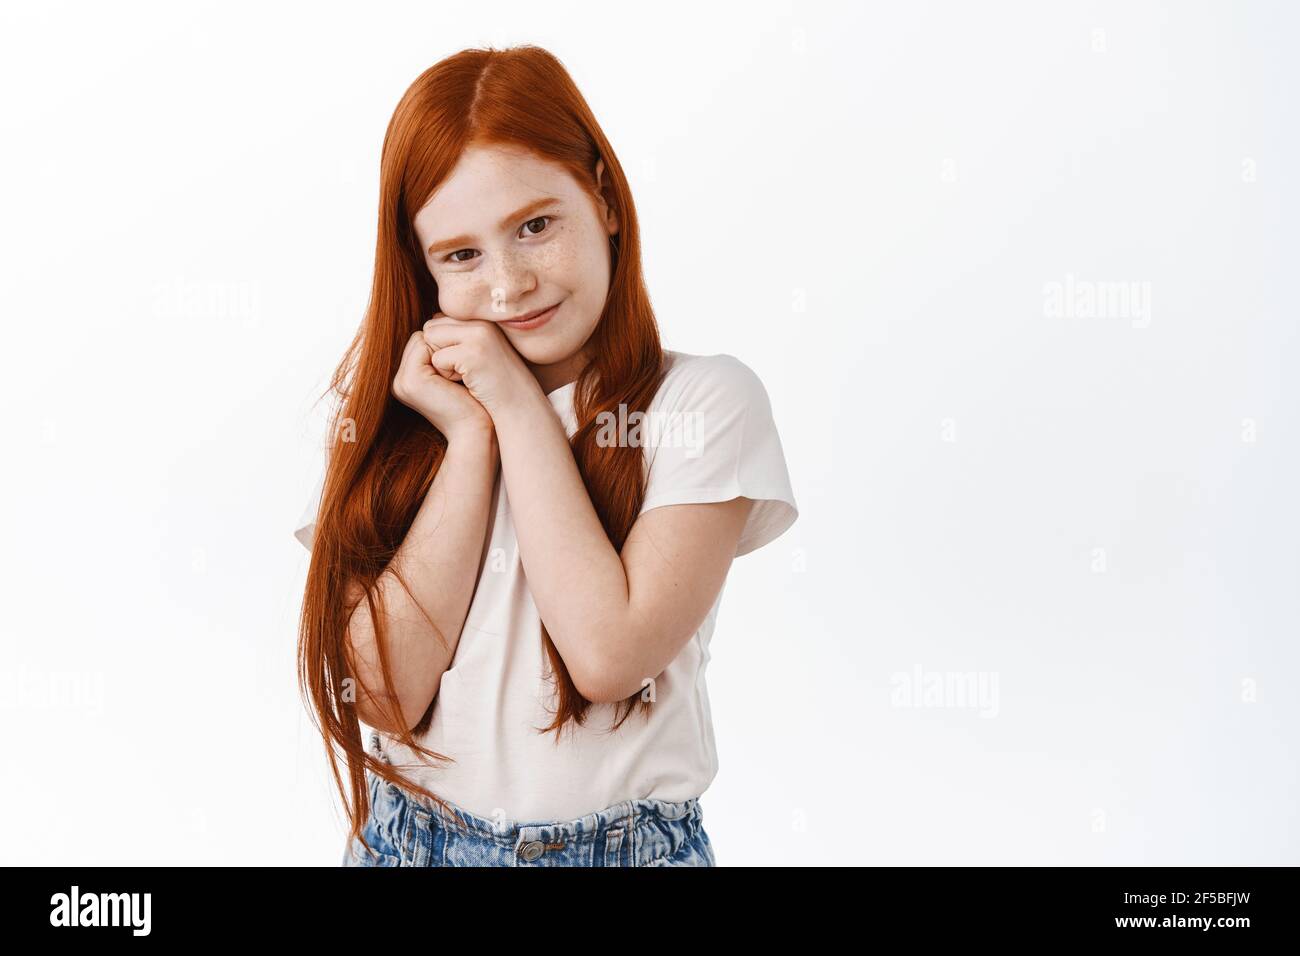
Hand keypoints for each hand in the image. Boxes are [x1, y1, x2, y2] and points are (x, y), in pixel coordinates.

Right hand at [390, 325, 492, 441]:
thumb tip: (446, 318)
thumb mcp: (457, 373)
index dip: (447, 342)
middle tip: (466, 366)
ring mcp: (402, 381)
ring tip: (462, 374)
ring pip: (423, 337)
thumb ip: (446, 351)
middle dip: (445, 342)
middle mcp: (400, 380)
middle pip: (421, 335)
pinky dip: (446, 354)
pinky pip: (425, 345)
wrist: (477, 429)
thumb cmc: (474, 401)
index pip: (422, 339)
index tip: (467, 359)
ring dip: (446, 347)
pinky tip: (459, 375)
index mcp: (408, 378)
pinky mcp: (412, 381)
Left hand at [422, 312, 541, 419]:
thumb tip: (428, 328)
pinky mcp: (472, 353)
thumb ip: (458, 336)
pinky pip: (437, 359)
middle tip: (464, 369)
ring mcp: (478, 336)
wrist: (519, 406)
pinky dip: (447, 375)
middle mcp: (481, 322)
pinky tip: (468, 382)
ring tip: (467, 375)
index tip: (464, 362)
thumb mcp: (479, 353)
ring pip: (431, 339)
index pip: (438, 321)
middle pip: (431, 328)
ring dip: (441, 362)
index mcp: (482, 320)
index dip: (442, 346)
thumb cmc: (496, 385)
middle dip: (438, 351)